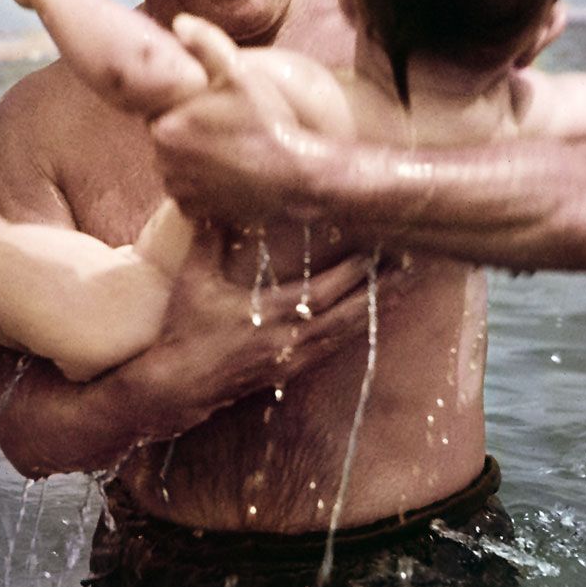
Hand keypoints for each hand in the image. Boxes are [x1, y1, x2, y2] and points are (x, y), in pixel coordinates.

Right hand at [130, 224, 404, 418]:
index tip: (377, 248)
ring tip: (403, 289)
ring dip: (375, 311)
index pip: (324, 291)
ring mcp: (292, 359)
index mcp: (269, 316)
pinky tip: (369, 319)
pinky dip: (355, 331)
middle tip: (410, 266)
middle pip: (346, 313)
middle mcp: (289, 340)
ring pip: (345, 334)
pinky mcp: (289, 370)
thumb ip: (207, 240)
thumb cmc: (183, 332)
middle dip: (379, 289)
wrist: (175, 386)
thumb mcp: (192, 281)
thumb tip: (209, 200)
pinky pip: (332, 348)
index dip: (353, 272)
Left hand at [150, 58, 316, 223]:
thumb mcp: (241, 74)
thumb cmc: (269, 123)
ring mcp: (176, 189)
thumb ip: (207, 44)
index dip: (184, 106)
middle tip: (223, 128)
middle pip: (166, 139)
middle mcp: (162, 161)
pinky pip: (187, 193)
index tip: (210, 107)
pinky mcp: (192, 211)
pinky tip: (227, 174)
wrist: (296, 178)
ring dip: (192, 159)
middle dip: (186, 132)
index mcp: (164, 126)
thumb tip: (179, 23)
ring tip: (227, 151)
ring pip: (175, 166)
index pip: (160, 110)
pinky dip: (201, 185)